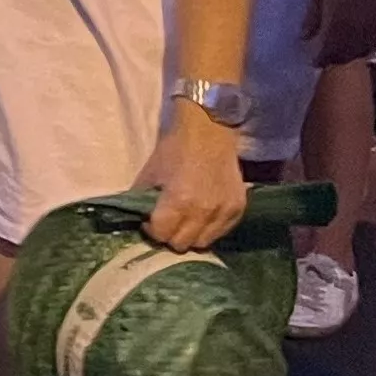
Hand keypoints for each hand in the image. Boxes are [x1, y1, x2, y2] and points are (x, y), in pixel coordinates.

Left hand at [135, 104, 251, 251]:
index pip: (162, 235)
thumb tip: (136, 219)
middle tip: (167, 223)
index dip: (152, 230)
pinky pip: (221, 232)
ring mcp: (224, 212)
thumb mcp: (150, 174)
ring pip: (203, 243)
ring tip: (185, 221)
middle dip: (170, 236)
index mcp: (179, 202)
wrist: (208, 132)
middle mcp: (204, 211)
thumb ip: (142, 200)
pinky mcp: (238, 209)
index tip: (150, 221)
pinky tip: (202, 216)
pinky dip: (209, 229)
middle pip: (182, 244)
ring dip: (191, 236)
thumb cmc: (174, 150)